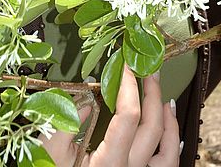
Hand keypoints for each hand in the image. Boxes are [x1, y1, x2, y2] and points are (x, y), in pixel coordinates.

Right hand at [40, 64, 180, 166]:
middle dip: (153, 94)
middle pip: (153, 128)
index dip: (130, 86)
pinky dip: (171, 145)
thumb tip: (89, 94)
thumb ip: (68, 121)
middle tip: (149, 71)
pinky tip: (168, 131)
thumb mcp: (50, 153)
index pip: (129, 117)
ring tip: (164, 97)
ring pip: (169, 152)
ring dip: (169, 121)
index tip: (126, 65)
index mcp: (109, 165)